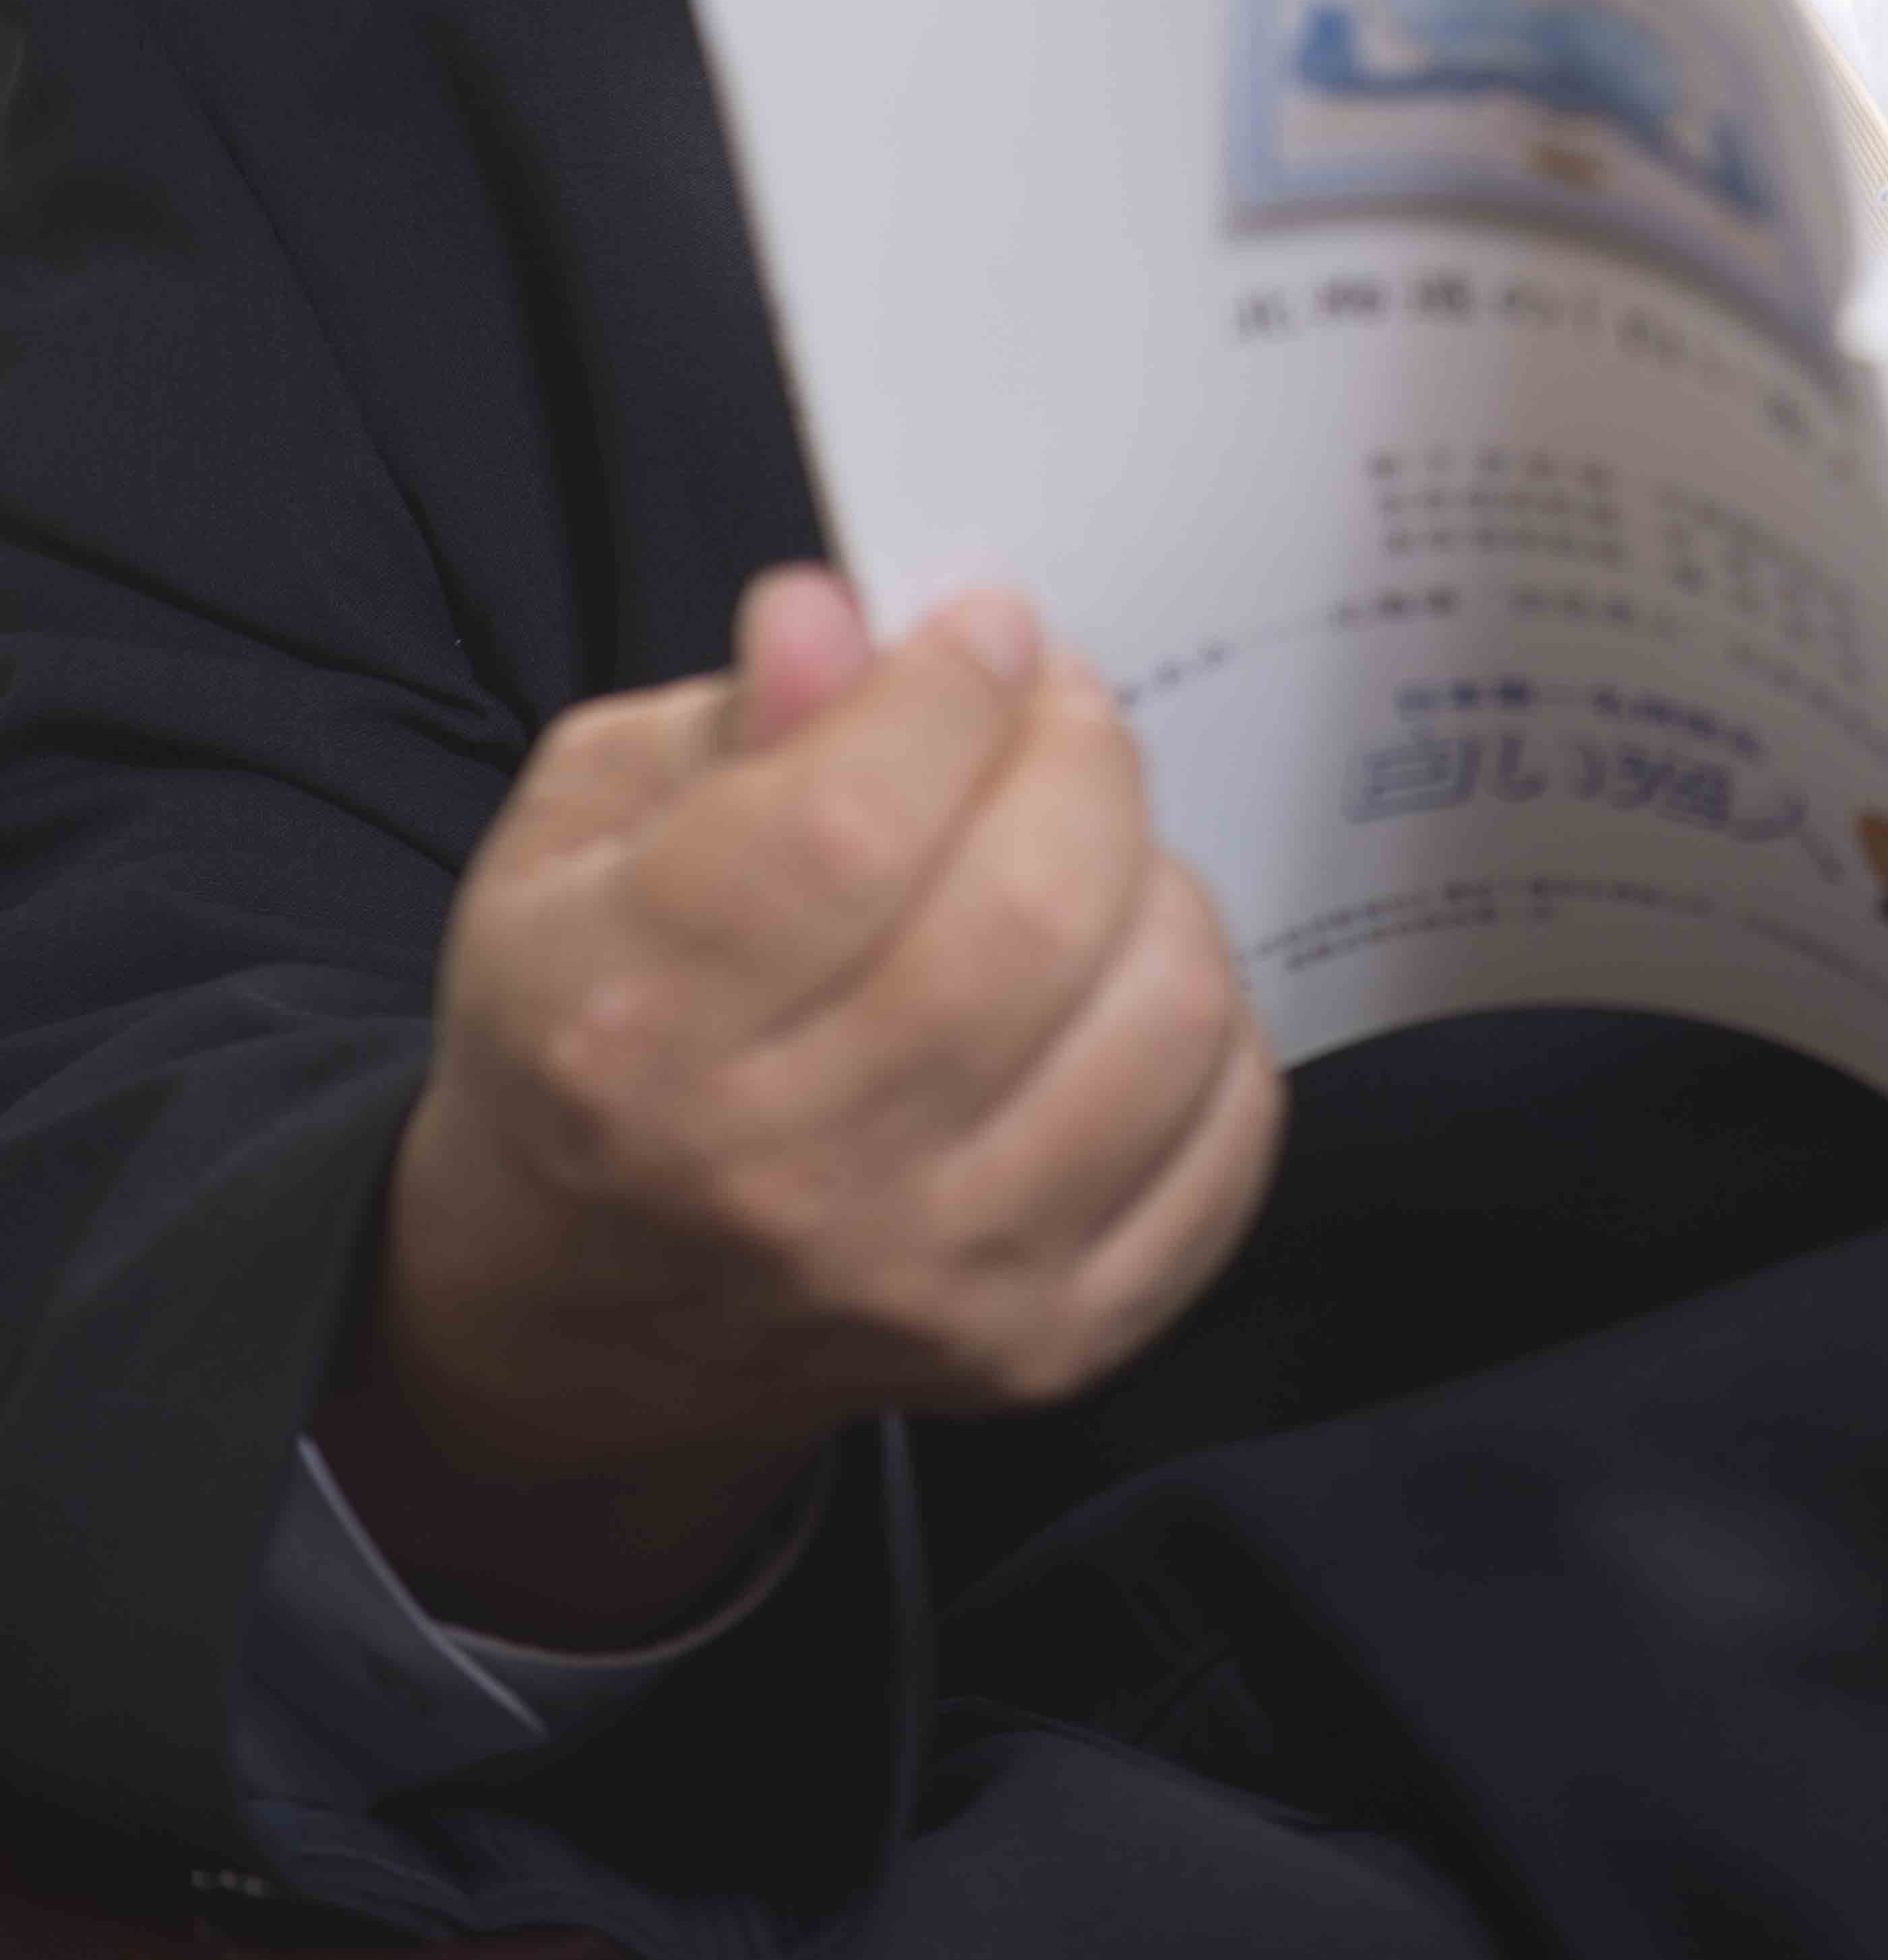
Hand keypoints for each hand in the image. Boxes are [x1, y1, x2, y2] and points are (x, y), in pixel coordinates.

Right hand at [319, 569, 1279, 1642]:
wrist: (593, 1295)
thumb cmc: (598, 1019)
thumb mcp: (591, 830)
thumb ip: (727, 715)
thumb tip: (834, 616)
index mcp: (630, 1027)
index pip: (847, 827)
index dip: (949, 687)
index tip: (982, 629)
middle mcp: (778, 1174)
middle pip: (1027, 918)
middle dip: (1077, 755)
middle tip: (1052, 708)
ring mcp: (928, 1276)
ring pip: (1156, 1021)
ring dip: (1153, 881)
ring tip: (1085, 850)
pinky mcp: (1045, 1343)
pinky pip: (1224, 1141)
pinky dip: (1211, 1027)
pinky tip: (1122, 979)